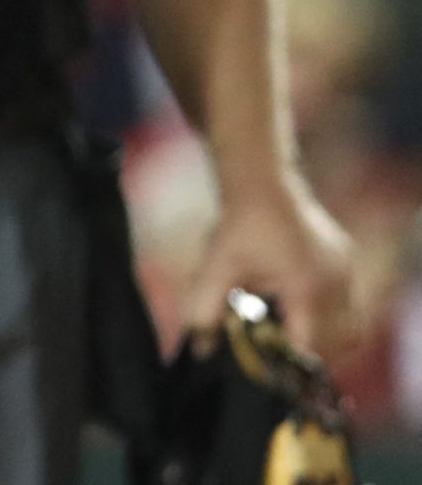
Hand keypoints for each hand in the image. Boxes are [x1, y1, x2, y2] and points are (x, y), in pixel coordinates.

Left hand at [184, 175, 353, 354]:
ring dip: (325, 340)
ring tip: (292, 338)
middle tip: (281, 356)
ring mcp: (346, 273)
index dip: (290, 362)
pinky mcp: (347, 264)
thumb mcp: (217, 267)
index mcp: (305, 287)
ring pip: (349, 329)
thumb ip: (205, 309)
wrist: (262, 183)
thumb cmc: (238, 225)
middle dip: (308, 354)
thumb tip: (200, 350)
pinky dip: (332, 320)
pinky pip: (350, 307)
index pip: (309, 346)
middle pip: (335, 343)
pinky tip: (302, 315)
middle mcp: (334, 283)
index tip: (272, 368)